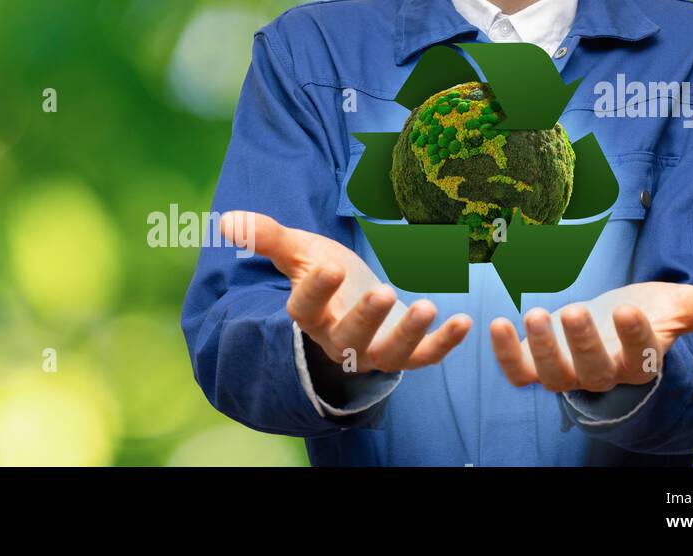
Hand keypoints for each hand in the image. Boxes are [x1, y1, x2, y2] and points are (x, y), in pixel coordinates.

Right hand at [220, 211, 471, 372]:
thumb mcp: (298, 251)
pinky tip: (466, 322)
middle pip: (349, 339)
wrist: (351, 299)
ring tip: (428, 306)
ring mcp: (374, 351)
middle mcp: (340, 341)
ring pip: (389, 354)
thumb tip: (227, 221)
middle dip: (366, 318)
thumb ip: (267, 237)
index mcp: (310, 315)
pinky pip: (424, 357)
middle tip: (382, 292)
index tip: (327, 265)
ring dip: (409, 334)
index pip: (306, 308)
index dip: (316, 290)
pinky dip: (444, 344)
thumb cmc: (323, 273)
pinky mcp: (405, 353)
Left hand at [489, 281, 692, 391]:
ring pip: (554, 375)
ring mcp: (569, 375)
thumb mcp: (680, 306)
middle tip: (572, 309)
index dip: (636, 337)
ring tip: (535, 313)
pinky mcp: (539, 369)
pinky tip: (495, 324)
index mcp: (641, 363)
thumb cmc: (651, 313)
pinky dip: (505, 355)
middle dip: (583, 342)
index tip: (631, 308)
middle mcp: (604, 376)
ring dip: (541, 348)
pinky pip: (519, 373)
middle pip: (595, 370)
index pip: (642, 358)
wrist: (614, 324)